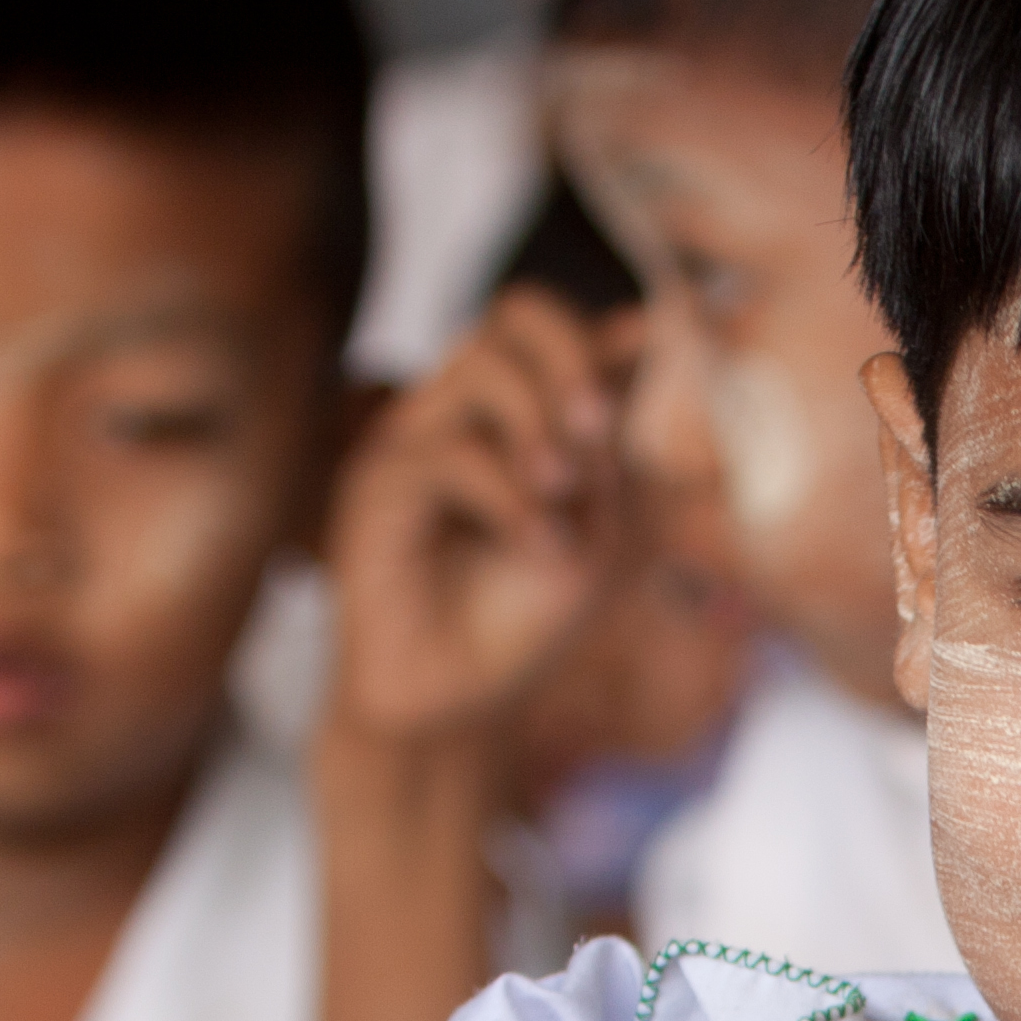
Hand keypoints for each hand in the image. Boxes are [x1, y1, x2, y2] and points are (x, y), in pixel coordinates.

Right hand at [326, 288, 627, 750]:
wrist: (451, 706)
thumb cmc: (517, 619)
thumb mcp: (591, 529)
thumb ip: (606, 445)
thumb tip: (639, 336)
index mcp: (508, 411)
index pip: (543, 321)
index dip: (599, 331)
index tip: (648, 368)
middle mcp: (455, 410)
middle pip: (511, 314)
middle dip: (570, 360)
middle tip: (600, 429)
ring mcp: (410, 440)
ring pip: (475, 368)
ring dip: (539, 426)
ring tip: (566, 494)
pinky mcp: (372, 488)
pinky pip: (444, 453)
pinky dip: (507, 496)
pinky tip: (540, 546)